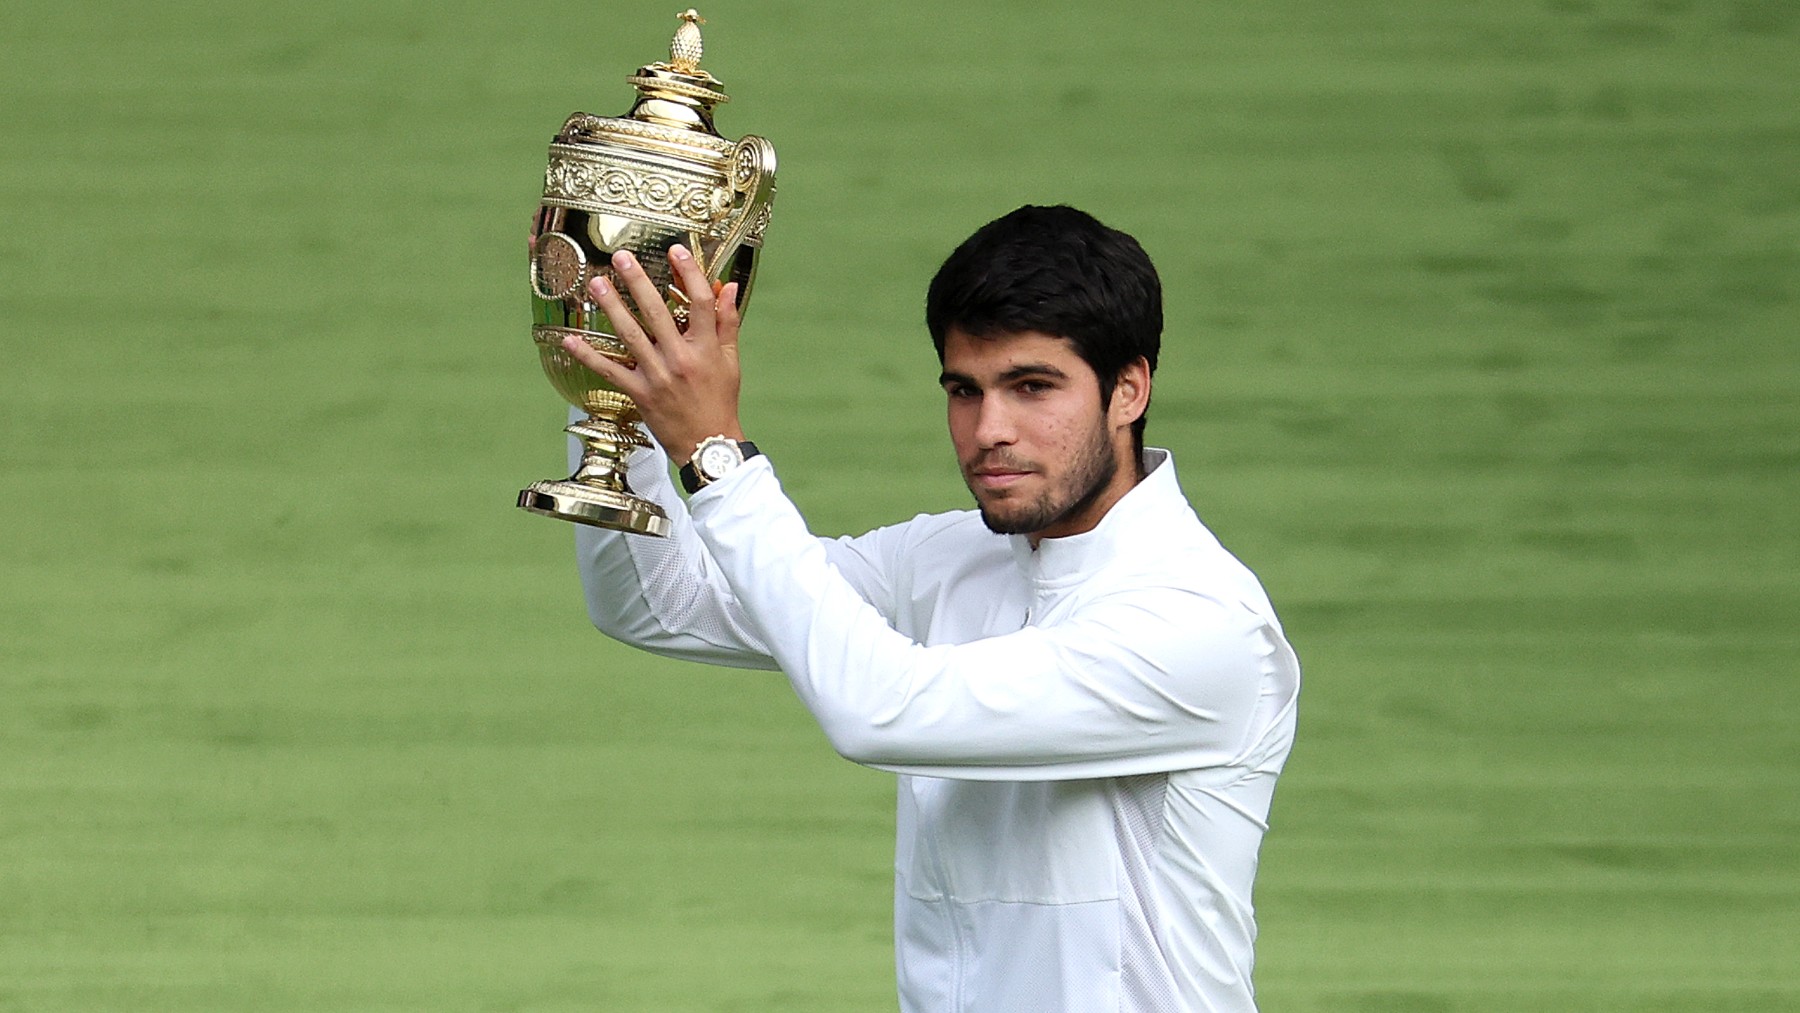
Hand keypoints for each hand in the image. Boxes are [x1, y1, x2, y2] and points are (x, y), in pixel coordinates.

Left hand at [562, 245, 745, 464]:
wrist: (707, 444)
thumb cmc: (720, 401)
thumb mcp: (730, 360)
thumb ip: (726, 322)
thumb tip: (729, 286)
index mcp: (706, 348)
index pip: (700, 302)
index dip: (688, 273)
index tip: (675, 250)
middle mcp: (681, 359)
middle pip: (657, 312)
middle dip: (638, 282)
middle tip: (621, 258)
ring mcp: (658, 376)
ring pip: (630, 336)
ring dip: (611, 308)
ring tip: (597, 285)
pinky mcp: (640, 394)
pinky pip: (610, 371)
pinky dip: (588, 356)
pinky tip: (569, 340)